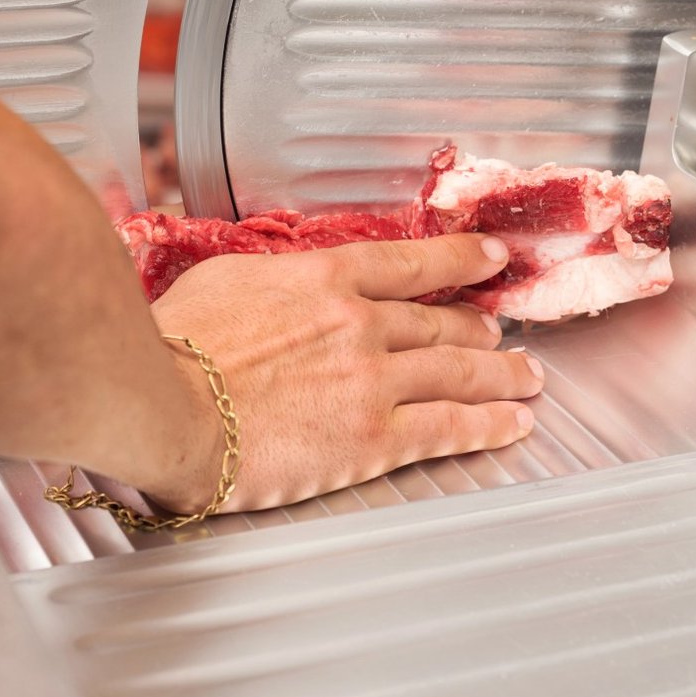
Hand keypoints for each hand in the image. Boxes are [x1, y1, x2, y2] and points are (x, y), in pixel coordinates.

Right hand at [143, 233, 544, 512]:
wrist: (168, 405)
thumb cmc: (174, 345)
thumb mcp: (222, 282)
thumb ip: (269, 281)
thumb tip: (278, 284)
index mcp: (323, 279)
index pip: (408, 263)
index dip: (457, 260)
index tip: (487, 259)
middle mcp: (359, 322)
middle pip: (439, 320)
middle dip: (480, 327)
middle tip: (503, 332)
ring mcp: (372, 379)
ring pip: (456, 370)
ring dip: (500, 374)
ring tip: (527, 378)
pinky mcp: (373, 437)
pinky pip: (447, 427)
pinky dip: (488, 424)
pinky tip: (512, 424)